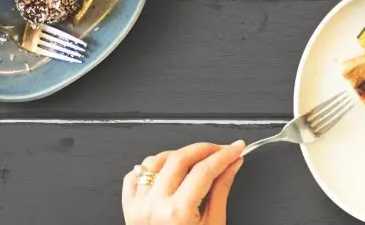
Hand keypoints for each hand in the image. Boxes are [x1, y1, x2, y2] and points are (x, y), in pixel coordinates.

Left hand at [122, 142, 241, 224]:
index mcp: (178, 212)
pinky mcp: (128, 205)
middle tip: (220, 149)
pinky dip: (152, 168)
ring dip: (177, 155)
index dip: (223, 155)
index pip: (204, 170)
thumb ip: (220, 191)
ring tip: (196, 159)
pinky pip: (136, 174)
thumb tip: (231, 165)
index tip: (236, 148)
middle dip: (202, 149)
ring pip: (155, 161)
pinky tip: (167, 170)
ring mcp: (138, 204)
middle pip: (179, 159)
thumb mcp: (214, 224)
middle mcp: (154, 205)